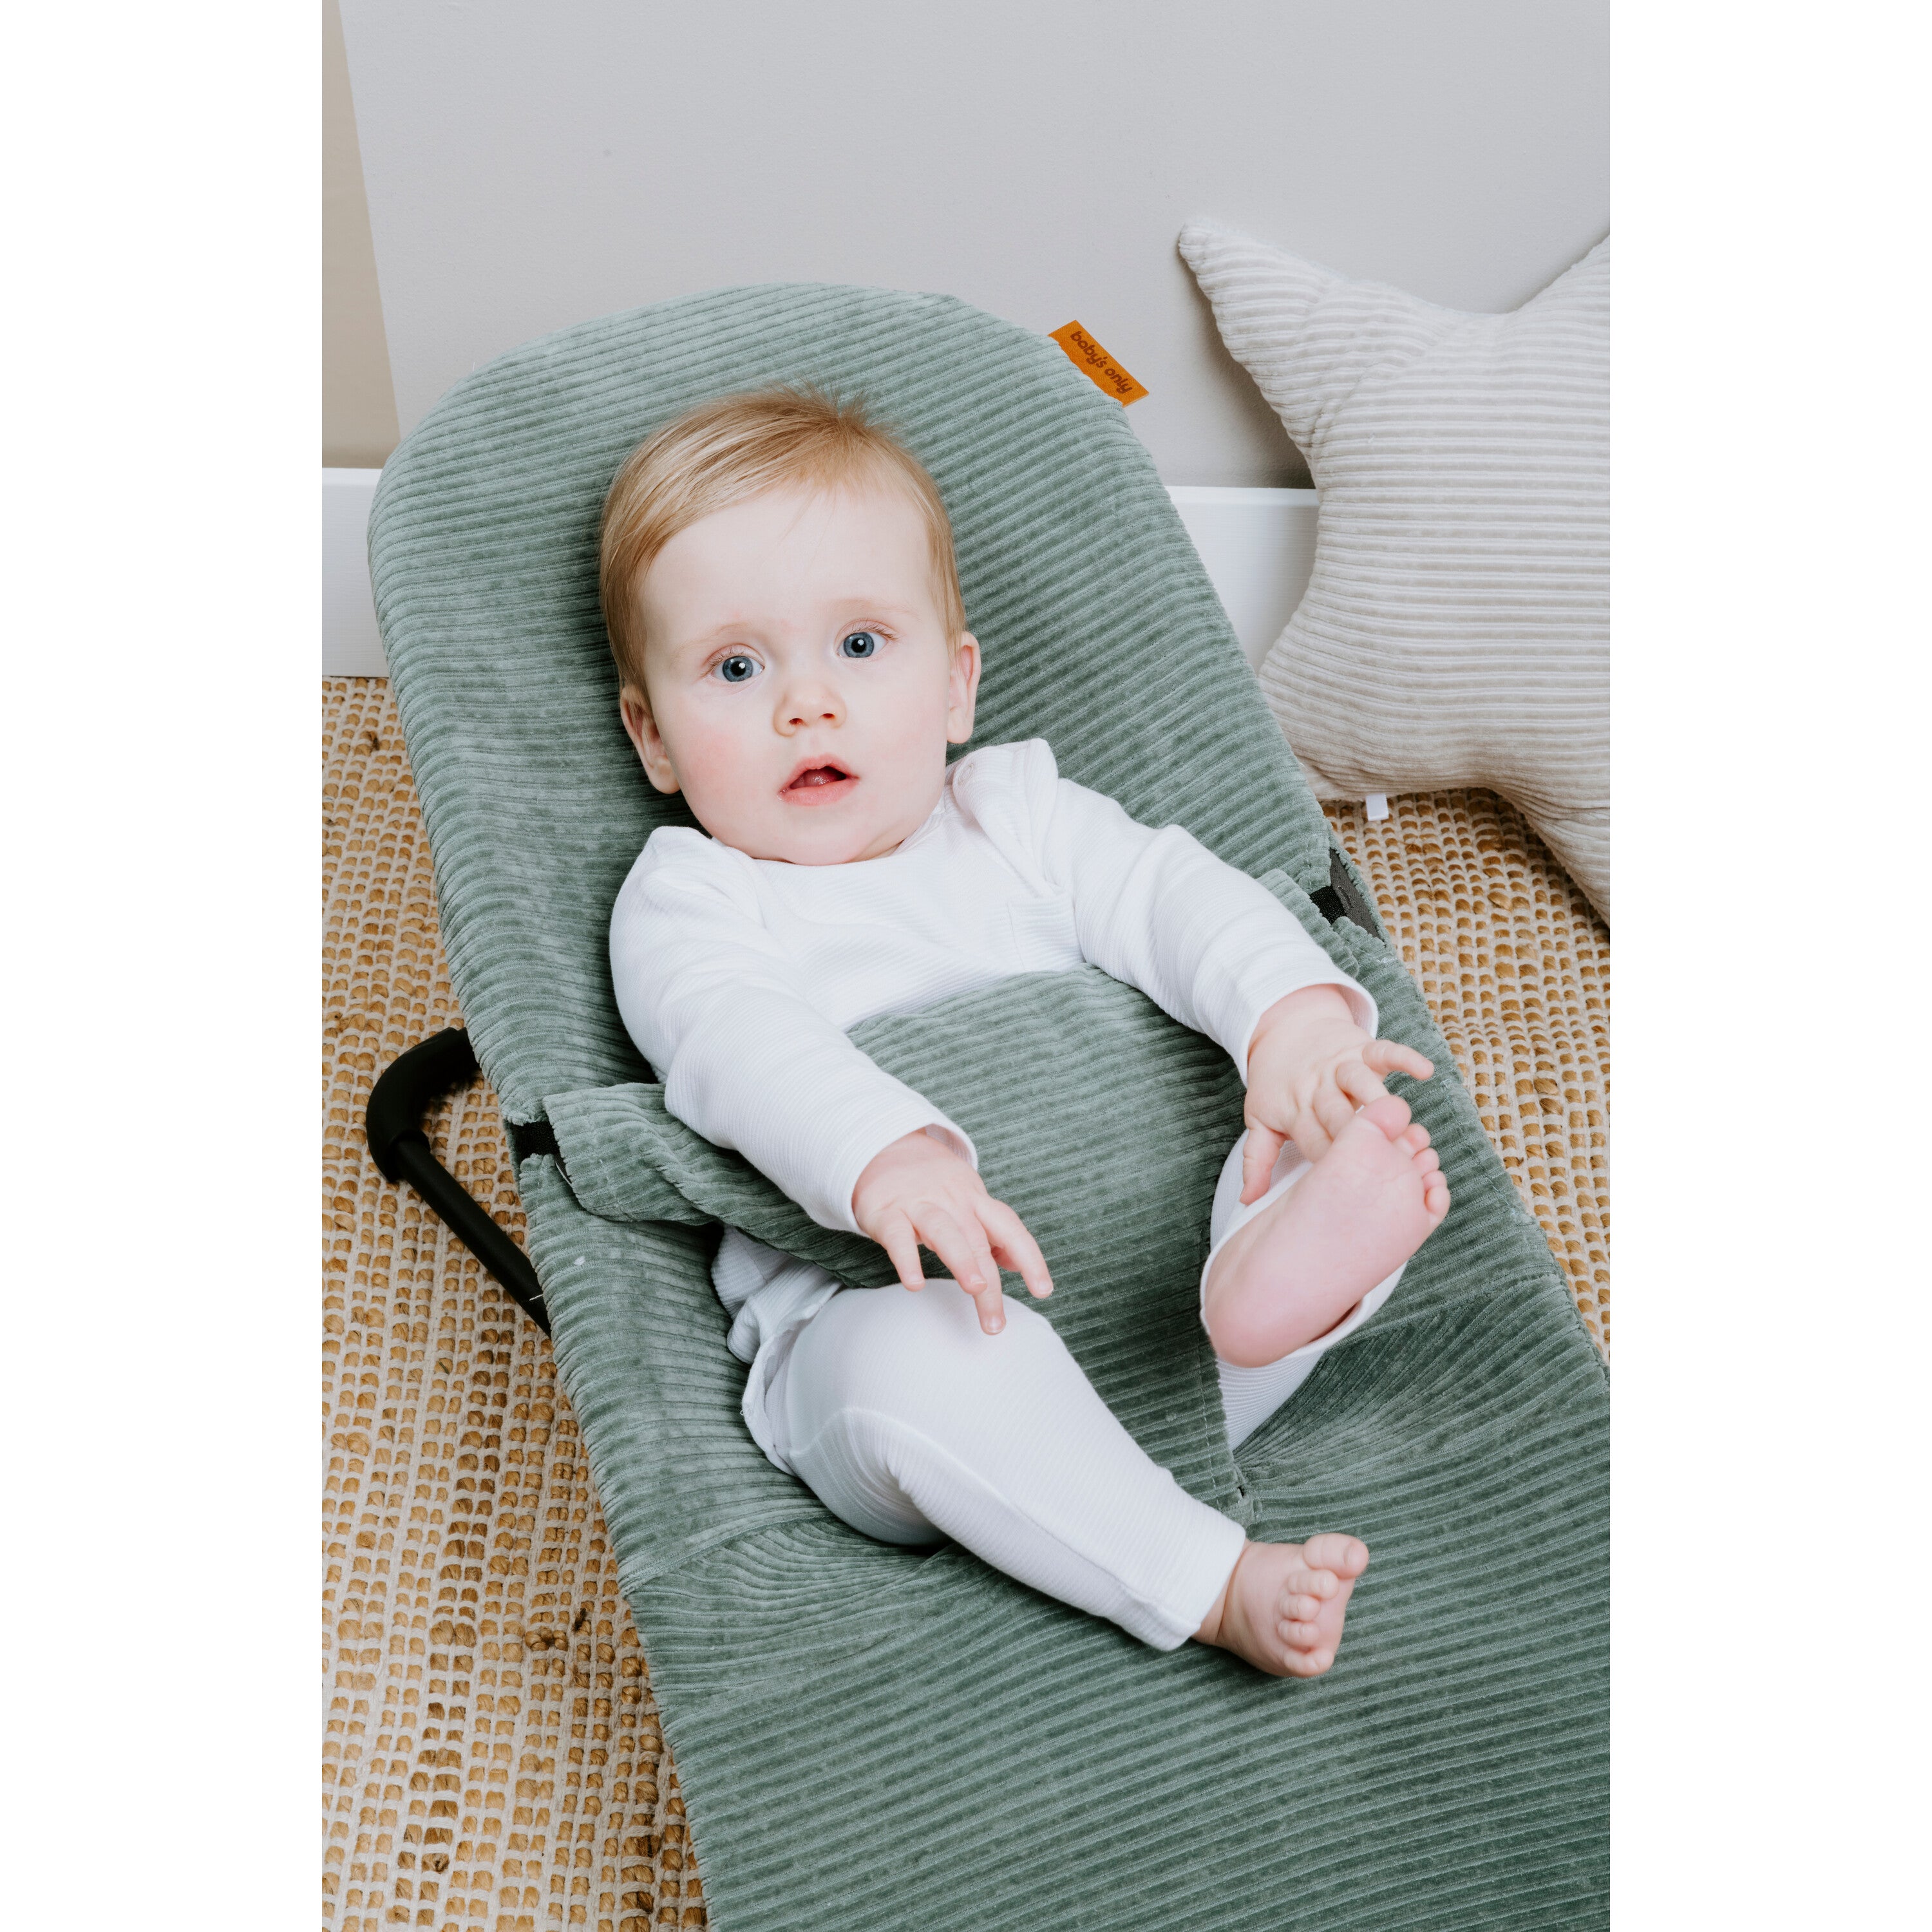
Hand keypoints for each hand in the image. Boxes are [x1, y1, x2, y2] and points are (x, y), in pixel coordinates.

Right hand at [851, 1130, 1053, 1335]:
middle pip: (978, 1242)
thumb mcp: (969, 1201)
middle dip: (989, 1284)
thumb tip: (1017, 1264)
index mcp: (976, 1201)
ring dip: (962, 1260)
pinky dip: (907, 1259)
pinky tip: (915, 1285)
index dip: (1030, 1258)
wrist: (884, 1148)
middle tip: (995, 1323)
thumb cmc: (933, 1186)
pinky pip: (897, 1236)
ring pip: (945, 1232)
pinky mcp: (887, 1212)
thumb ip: (992, 1233)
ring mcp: (919, 1204)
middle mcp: (952, 1201)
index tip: (1044, 1290)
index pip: (1010, 1229)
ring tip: (974, 1290)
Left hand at [1241, 987, 1434, 1201]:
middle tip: (1381, 1161)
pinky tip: (1424, 1071)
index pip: (1314, 1143)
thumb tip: (1248, 1201)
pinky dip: (1404, 1057)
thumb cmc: (1277, 1083)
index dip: (1332, 1164)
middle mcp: (1318, 1088)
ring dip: (1377, 1099)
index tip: (1350, 1188)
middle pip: (1337, 1114)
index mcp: (1295, 1111)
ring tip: (1398, 1122)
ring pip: (1359, 1081)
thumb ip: (1257, 1160)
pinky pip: (1384, 1050)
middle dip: (1356, 1136)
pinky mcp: (1360, 1046)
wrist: (1284, 1027)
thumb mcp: (1259, 1119)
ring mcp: (1340, 1065)